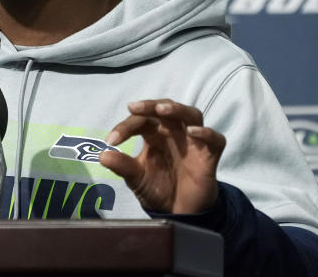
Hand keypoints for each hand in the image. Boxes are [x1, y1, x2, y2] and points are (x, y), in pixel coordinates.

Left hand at [99, 99, 225, 213]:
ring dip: (177, 109)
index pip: (140, 120)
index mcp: (154, 134)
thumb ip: (123, 166)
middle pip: (165, 108)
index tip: (111, 140)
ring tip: (162, 109)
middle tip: (135, 108)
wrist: (178, 212)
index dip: (125, 127)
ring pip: (191, 114)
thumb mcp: (136, 178)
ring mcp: (193, 141)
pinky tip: (194, 132)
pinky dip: (207, 133)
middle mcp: (173, 132)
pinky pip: (215, 139)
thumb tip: (102, 156)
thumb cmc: (158, 188)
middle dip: (150, 105)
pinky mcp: (209, 155)